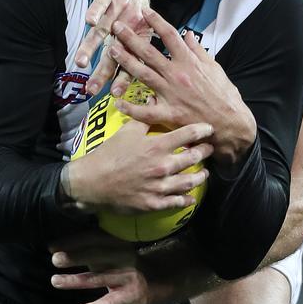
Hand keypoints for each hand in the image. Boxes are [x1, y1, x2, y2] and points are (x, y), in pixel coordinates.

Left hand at [50, 230, 151, 303]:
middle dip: (75, 256)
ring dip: (76, 280)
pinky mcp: (129, 295)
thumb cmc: (118, 266)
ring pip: (99, 278)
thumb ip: (85, 249)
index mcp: (116, 242)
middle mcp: (123, 256)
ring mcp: (127, 276)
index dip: (72, 241)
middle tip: (54, 259)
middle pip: (96, 255)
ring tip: (55, 281)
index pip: (93, 238)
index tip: (51, 246)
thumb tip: (52, 247)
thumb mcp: (107, 252)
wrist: (151, 284)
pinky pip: (111, 301)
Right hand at [65, 117, 212, 212]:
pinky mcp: (155, 203)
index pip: (188, 134)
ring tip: (204, 172)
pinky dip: (187, 199)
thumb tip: (153, 100)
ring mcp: (160, 186)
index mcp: (157, 146)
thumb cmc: (109, 154)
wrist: (92, 182)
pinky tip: (191, 197)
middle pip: (194, 158)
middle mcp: (162, 166)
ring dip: (201, 176)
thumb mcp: (126, 132)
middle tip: (210, 149)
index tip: (210, 129)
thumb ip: (144, 117)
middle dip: (205, 152)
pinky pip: (177, 202)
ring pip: (190, 182)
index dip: (202, 130)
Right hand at [74, 0, 150, 95]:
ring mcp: (118, 9)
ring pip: (103, 31)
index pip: (130, 61)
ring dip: (92, 46)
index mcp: (137, 36)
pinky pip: (100, 3)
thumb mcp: (138, 24)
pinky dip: (96, 11)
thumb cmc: (131, 1)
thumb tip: (125, 74)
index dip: (123, 77)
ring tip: (80, 62)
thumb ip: (131, 47)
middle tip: (91, 89)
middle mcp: (128, 26)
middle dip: (102, 71)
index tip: (114, 94)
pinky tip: (88, 21)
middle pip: (114, 52)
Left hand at [110, 8, 256, 164]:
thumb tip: (188, 34)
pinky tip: (117, 103)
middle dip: (131, 38)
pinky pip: (147, 112)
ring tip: (111, 50)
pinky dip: (132, 108)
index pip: (170, 35)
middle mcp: (177, 74)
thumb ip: (198, 51)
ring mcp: (171, 94)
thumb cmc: (224, 95)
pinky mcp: (170, 114)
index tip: (144, 11)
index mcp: (189, 62)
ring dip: (126, 62)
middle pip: (149, 52)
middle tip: (116, 27)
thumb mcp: (214, 68)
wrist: (231, 123)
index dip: (156, 21)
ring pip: (143, 74)